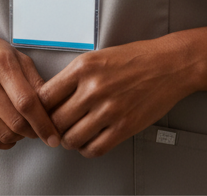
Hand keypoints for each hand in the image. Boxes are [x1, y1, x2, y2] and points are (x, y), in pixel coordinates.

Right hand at [0, 25, 61, 149]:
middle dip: (34, 132)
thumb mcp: (14, 55)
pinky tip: (8, 132)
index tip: (54, 136)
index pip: (26, 103)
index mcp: (0, 63)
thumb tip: (53, 108)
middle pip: (16, 122)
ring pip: (3, 134)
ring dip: (20, 137)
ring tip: (23, 128)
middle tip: (41, 131)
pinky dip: (3, 141)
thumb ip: (34, 80)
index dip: (44, 124)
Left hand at [38, 35, 192, 157]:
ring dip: (68, 140)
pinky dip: (86, 149)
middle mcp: (93, 88)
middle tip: (53, 127)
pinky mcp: (124, 126)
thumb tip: (53, 97)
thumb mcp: (96, 57)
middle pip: (56, 120)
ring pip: (72, 137)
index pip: (45, 96)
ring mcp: (109, 109)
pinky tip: (88, 142)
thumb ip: (74, 76)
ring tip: (71, 135)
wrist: (167, 65)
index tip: (40, 112)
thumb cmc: (133, 58)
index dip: (39, 108)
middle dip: (51, 126)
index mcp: (83, 67)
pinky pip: (95, 148)